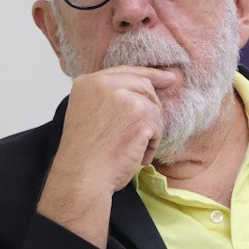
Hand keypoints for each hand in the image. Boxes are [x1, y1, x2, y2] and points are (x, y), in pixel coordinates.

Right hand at [36, 66, 176, 248]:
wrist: (82, 177)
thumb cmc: (85, 155)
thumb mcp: (88, 113)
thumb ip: (108, 97)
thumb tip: (144, 88)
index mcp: (88, 82)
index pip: (125, 71)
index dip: (149, 74)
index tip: (167, 77)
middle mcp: (104, 83)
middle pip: (144, 85)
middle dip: (151, 107)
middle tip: (150, 128)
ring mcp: (124, 97)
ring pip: (153, 107)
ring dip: (148, 130)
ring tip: (130, 147)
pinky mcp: (141, 113)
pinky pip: (158, 126)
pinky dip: (151, 144)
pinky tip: (135, 154)